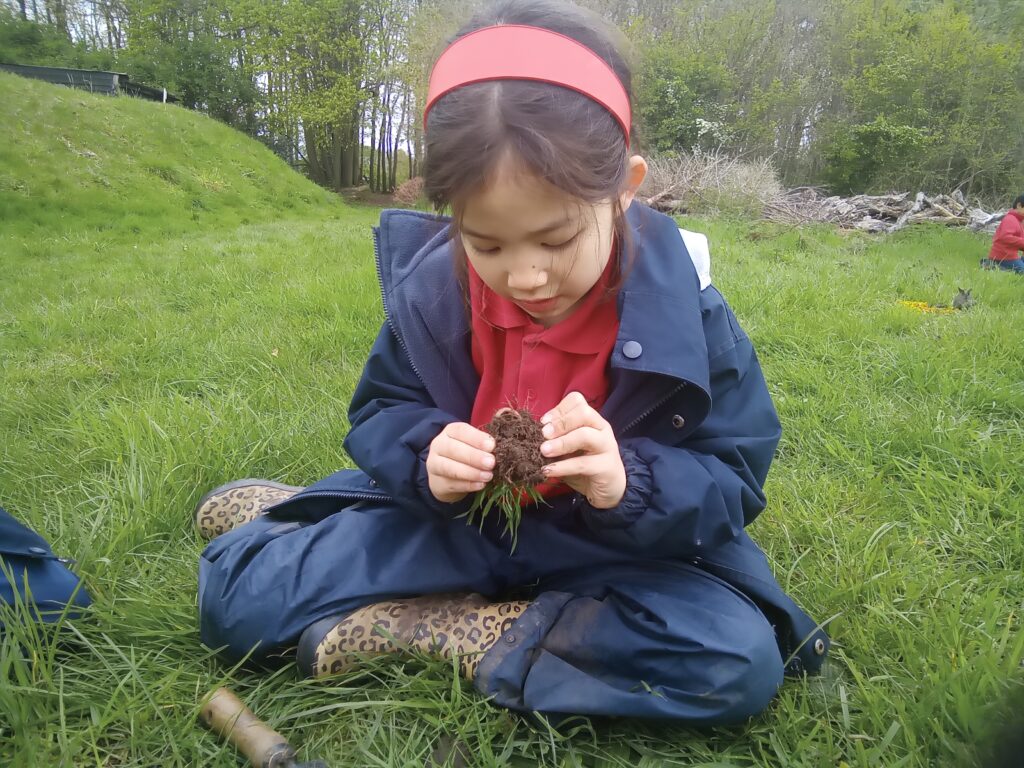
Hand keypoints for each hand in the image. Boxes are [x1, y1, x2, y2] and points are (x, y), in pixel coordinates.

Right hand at [426, 422, 494, 502]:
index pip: (461, 431)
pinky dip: (468, 485)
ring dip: (471, 472)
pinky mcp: (438, 483)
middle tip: (491, 463)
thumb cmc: (466, 454)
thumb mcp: (473, 444)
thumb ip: (484, 444)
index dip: (476, 438)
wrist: (447, 475)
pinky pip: (452, 484)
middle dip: (474, 456)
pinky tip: (481, 485)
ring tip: (488, 476)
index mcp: (450, 431)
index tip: (491, 445)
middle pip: (453, 449)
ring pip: (450, 468)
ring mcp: (435, 465)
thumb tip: (499, 447)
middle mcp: (439, 445)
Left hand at [539, 391, 625, 508]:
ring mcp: (607, 447)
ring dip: (561, 442)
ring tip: (543, 451)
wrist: (609, 489)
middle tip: (543, 435)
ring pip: (585, 435)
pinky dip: (563, 466)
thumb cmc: (585, 465)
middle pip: (584, 413)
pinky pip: (583, 464)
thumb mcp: (568, 449)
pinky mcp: (606, 467)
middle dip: (560, 422)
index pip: (578, 401)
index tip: (543, 423)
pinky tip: (548, 470)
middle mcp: (602, 429)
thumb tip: (530, 433)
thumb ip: (555, 439)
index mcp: (592, 420)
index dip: (558, 409)